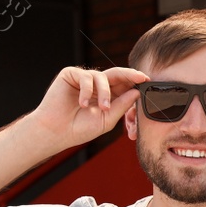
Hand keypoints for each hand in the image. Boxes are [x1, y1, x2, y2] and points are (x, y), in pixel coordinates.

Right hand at [26, 65, 150, 150]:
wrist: (57, 132)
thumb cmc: (80, 128)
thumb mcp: (107, 119)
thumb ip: (122, 105)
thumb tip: (137, 92)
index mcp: (107, 95)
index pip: (124, 85)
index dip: (135, 82)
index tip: (149, 81)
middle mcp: (97, 85)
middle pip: (117, 74)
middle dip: (130, 75)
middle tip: (142, 77)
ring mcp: (84, 79)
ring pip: (102, 77)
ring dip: (105, 92)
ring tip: (102, 108)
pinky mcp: (71, 75)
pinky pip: (86, 76)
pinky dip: (87, 90)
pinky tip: (82, 103)